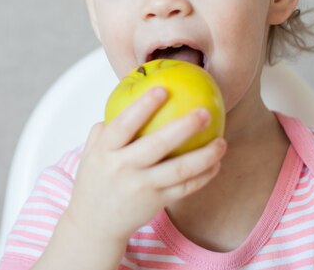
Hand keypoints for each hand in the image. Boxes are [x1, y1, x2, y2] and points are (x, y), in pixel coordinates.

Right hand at [63, 87, 226, 243]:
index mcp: (105, 151)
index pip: (123, 124)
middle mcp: (123, 168)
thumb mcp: (91, 153)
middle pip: (157, 145)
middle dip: (184, 127)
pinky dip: (203, 176)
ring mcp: (141, 187)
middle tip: (205, 112)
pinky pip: (184, 188)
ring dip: (204, 155)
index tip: (162, 89)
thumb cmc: (96, 181)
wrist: (94, 224)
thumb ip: (105, 129)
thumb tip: (128, 102)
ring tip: (222, 142)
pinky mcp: (156, 202)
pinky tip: (216, 163)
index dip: (143, 106)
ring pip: (178, 170)